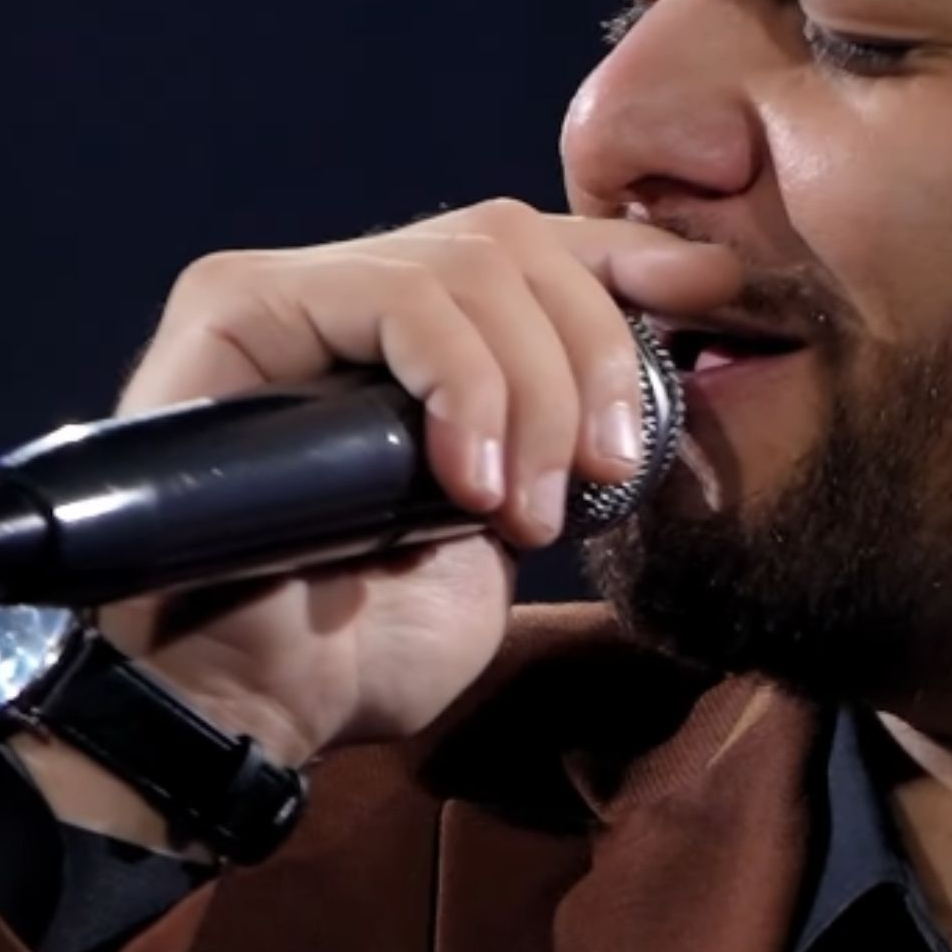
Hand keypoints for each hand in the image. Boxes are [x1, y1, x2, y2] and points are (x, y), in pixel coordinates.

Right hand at [16, 202, 741, 843]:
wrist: (244, 713)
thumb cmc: (360, 648)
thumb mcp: (502, 536)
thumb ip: (560, 447)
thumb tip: (665, 369)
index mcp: (415, 343)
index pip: (541, 243)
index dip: (633, 259)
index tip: (714, 302)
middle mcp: (348, 297)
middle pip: (519, 239)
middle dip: (596, 350)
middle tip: (609, 474)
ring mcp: (290, 294)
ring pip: (469, 259)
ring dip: (534, 387)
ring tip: (527, 510)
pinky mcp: (238, 307)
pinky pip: (398, 295)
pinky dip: (466, 384)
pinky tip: (470, 485)